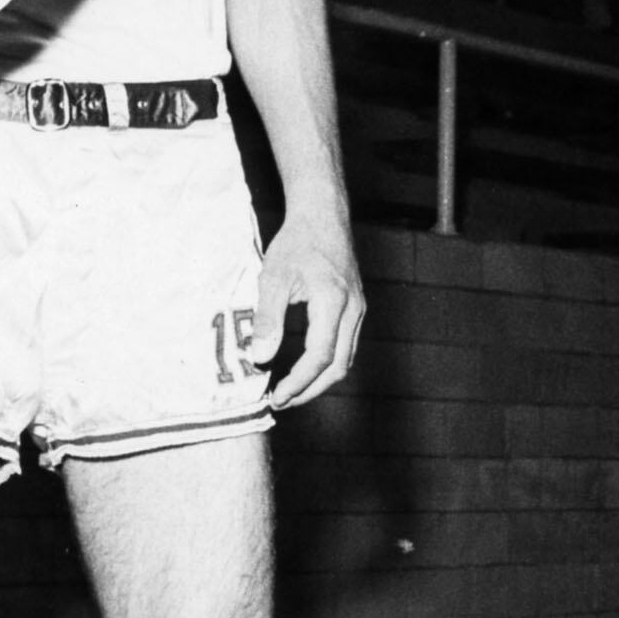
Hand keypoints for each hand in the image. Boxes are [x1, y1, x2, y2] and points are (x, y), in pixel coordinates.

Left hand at [248, 207, 363, 406]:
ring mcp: (358, 309)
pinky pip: (346, 346)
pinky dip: (326, 363)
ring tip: (290, 391)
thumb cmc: (297, 242)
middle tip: (281, 402)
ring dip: (319, 380)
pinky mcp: (355, 308)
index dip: (298, 383)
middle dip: (309, 390)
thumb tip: (260, 358)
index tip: (276, 397)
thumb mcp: (272, 278)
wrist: (323, 215)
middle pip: (338, 366)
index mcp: (334, 303)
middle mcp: (353, 310)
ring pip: (345, 358)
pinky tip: (303, 367)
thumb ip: (267, 320)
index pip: (319, 357)